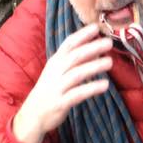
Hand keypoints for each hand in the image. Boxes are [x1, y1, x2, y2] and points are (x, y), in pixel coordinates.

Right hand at [12, 24, 112, 142]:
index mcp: (55, 62)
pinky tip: (105, 85)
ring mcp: (57, 87)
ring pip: (77, 73)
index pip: (68, 44)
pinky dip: (92, 88)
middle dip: (92, 48)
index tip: (95, 27)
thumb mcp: (58, 73)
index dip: (82, 35)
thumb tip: (96, 52)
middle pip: (75, 56)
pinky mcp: (61, 102)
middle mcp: (55, 72)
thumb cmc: (49, 90)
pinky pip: (78, 94)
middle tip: (109, 42)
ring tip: (110, 62)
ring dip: (94, 66)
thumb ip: (75, 62)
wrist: (33, 115)